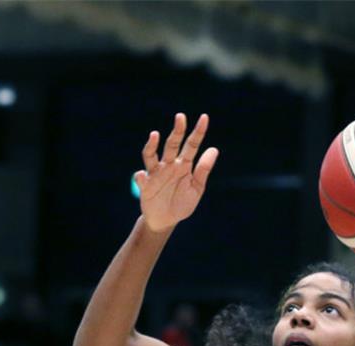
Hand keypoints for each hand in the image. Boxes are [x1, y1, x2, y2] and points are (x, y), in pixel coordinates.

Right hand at [134, 113, 218, 232]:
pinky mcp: (145, 185)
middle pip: (172, 144)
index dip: (198, 132)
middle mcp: (169, 165)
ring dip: (152, 145)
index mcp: (184, 165)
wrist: (166, 220)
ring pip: (152, 155)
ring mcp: (156, 173)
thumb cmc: (182, 203)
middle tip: (181, 117)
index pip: (192, 145)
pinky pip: (141, 178)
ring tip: (154, 134)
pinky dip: (140, 176)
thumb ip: (203, 170)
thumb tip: (214, 148)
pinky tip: (142, 176)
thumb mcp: (196, 189)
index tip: (204, 117)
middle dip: (177, 131)